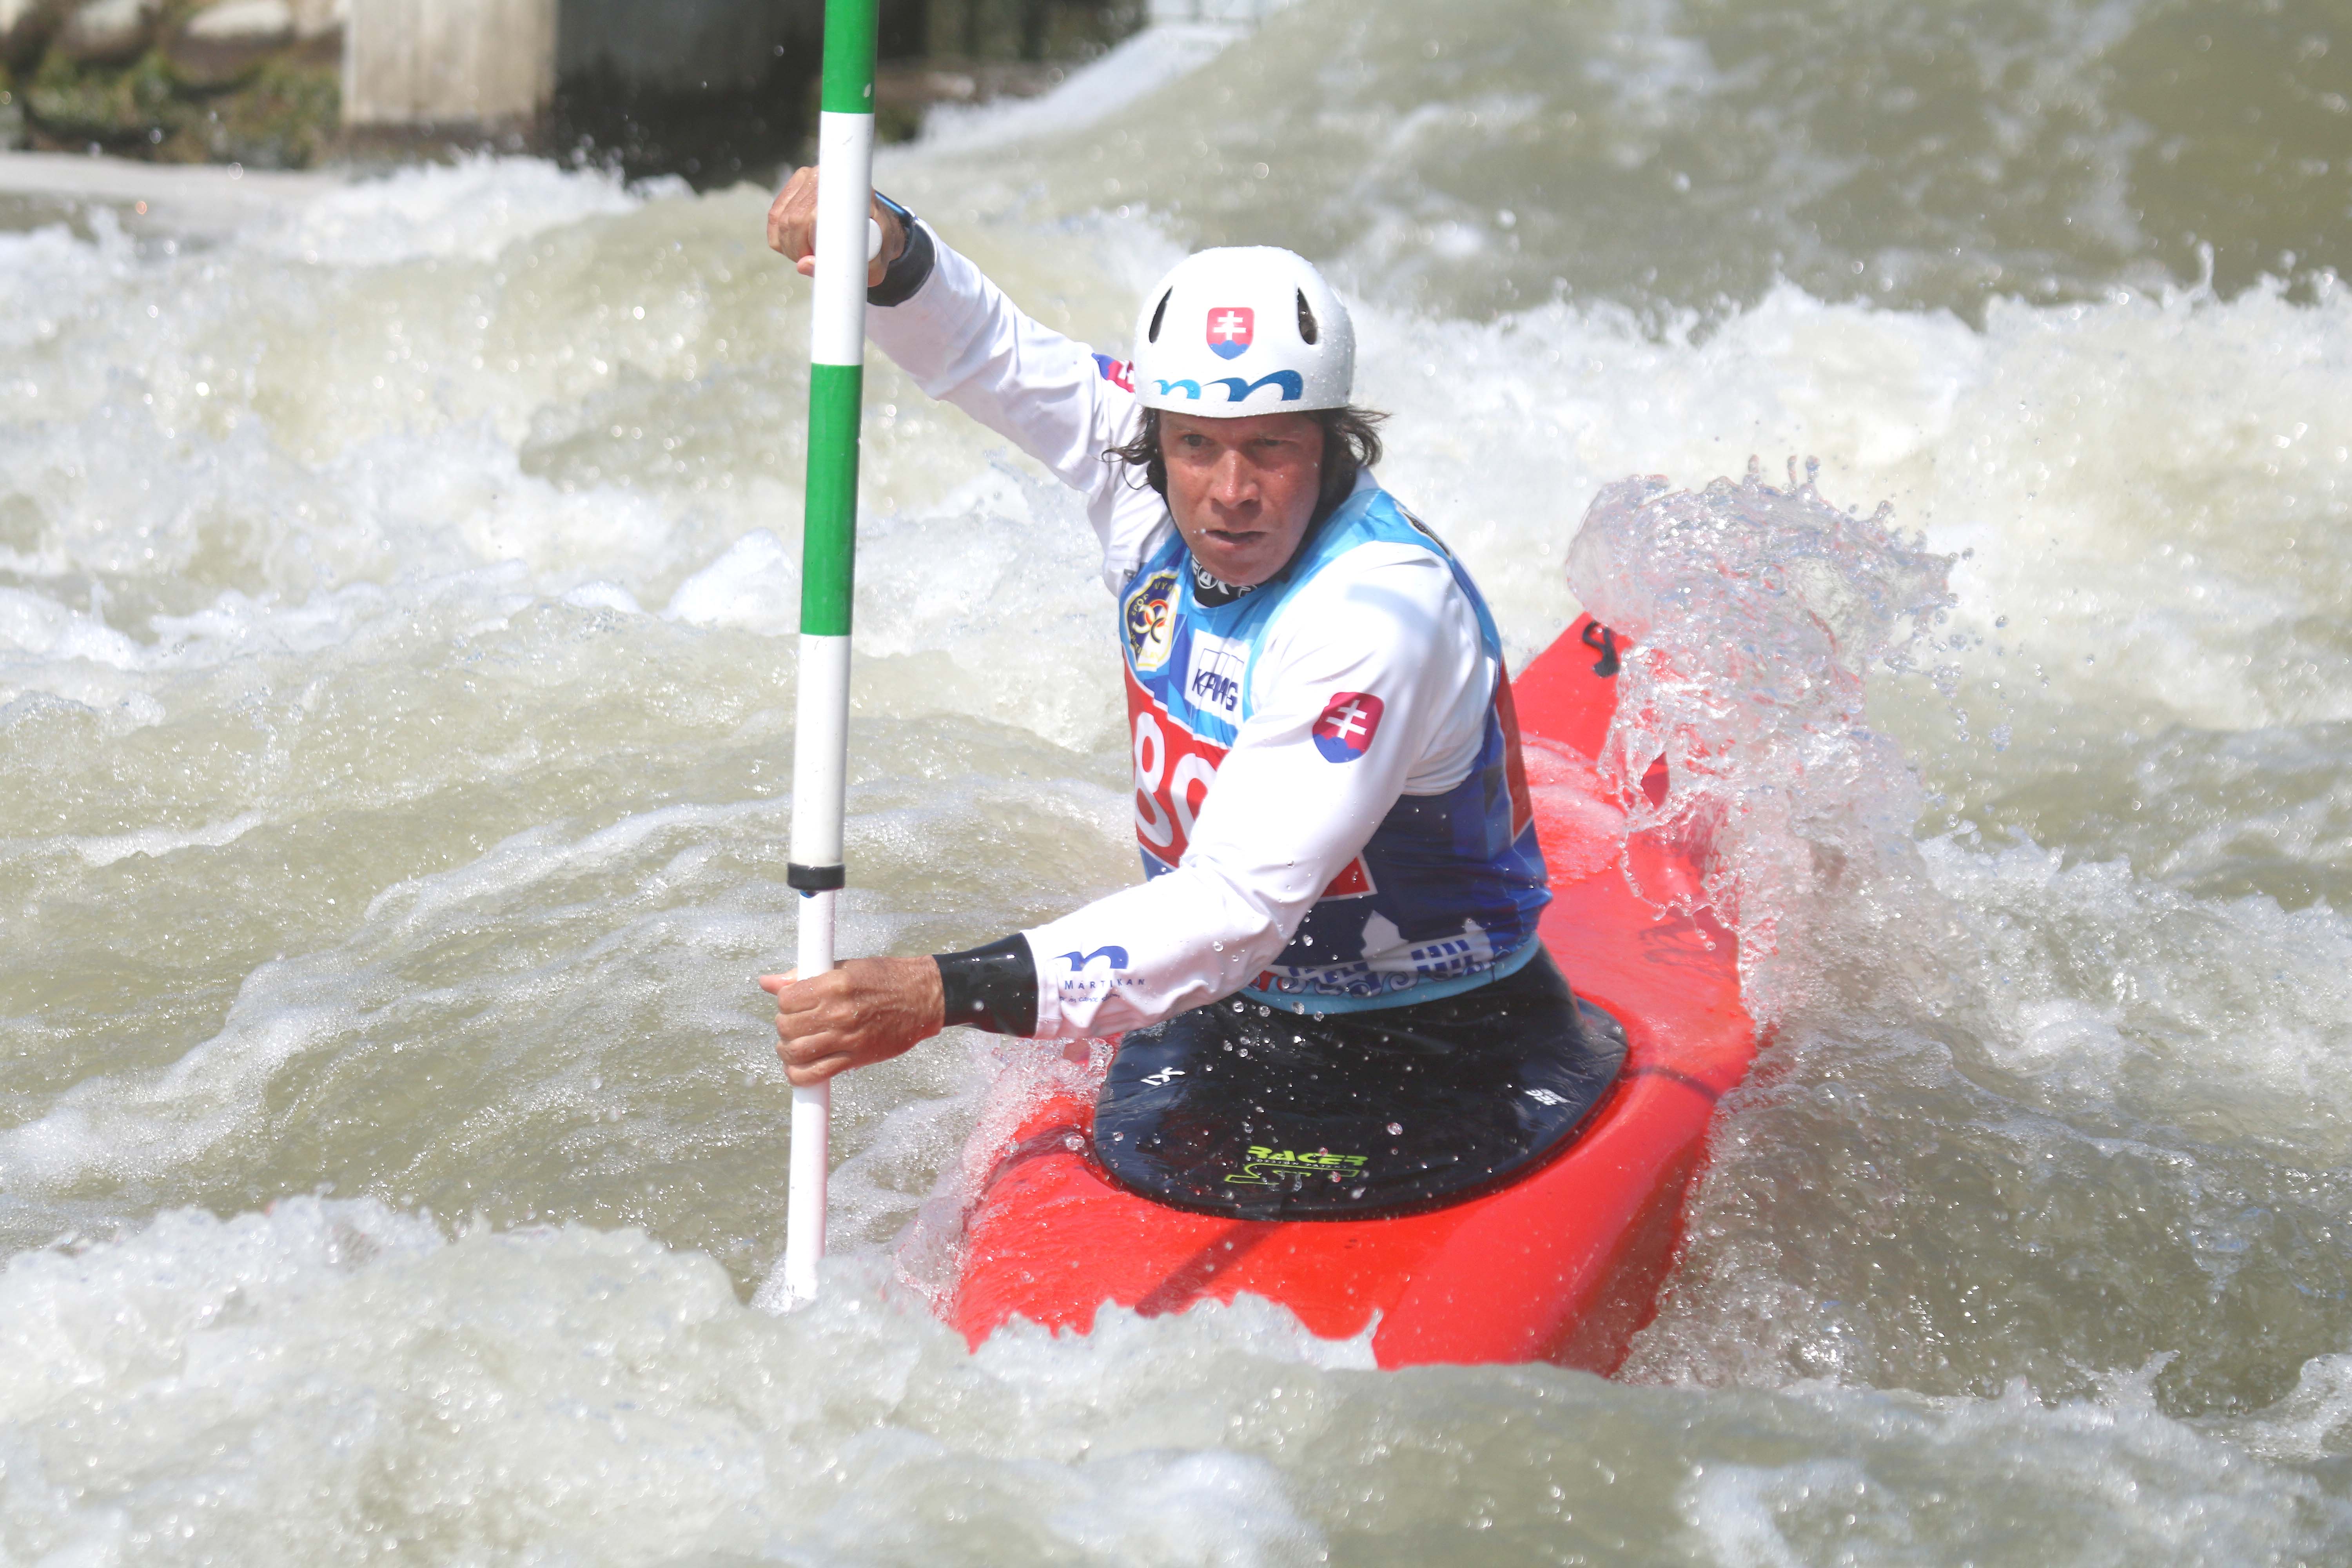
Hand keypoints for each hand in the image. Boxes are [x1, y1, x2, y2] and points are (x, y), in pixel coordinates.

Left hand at [760, 957, 944, 1085]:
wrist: (922, 1000)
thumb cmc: (884, 979)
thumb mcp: (844, 967)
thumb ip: (804, 976)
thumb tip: (766, 982)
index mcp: (834, 984)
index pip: (786, 999)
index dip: (784, 1002)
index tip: (793, 1003)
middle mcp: (838, 1012)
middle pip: (787, 1026)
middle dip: (785, 1026)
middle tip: (795, 1024)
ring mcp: (846, 1038)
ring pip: (795, 1051)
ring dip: (787, 1050)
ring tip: (794, 1044)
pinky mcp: (855, 1059)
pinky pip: (814, 1075)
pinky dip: (798, 1075)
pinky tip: (799, 1066)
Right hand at [765, 166, 905, 286]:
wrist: (878, 225)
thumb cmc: (878, 247)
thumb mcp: (874, 267)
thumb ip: (847, 271)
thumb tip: (803, 265)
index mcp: (848, 194)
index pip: (812, 219)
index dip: (810, 246)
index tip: (817, 260)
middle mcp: (826, 179)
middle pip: (793, 222)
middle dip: (799, 251)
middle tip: (816, 262)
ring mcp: (808, 178)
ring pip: (781, 221)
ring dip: (791, 247)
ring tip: (812, 253)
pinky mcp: (795, 185)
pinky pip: (774, 218)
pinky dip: (781, 238)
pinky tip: (800, 243)